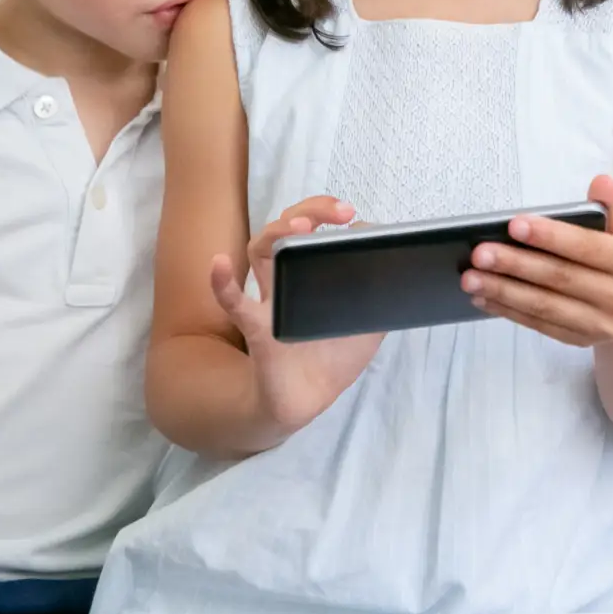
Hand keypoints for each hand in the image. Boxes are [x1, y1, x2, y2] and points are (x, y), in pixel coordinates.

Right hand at [209, 196, 384, 439]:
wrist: (307, 403)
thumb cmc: (332, 360)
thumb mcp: (367, 326)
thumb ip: (378, 299)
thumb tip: (394, 267)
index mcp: (308, 276)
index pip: (309, 230)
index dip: (326, 213)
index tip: (353, 215)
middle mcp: (284, 280)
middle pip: (283, 229)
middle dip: (309, 211)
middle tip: (341, 213)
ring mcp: (269, 301)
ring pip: (259, 251)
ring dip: (276, 232)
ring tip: (299, 227)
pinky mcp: (259, 330)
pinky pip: (234, 304)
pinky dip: (223, 284)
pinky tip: (219, 265)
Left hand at [465, 176, 612, 347]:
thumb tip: (599, 182)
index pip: (586, 248)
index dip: (550, 236)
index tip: (513, 225)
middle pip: (559, 279)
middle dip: (516, 265)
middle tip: (479, 253)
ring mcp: (602, 324)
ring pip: (545, 306)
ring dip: (504, 291)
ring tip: (471, 277)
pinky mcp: (583, 340)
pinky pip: (541, 325)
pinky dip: (510, 311)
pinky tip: (484, 297)